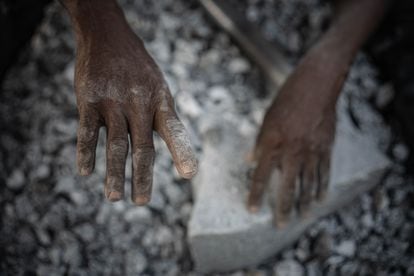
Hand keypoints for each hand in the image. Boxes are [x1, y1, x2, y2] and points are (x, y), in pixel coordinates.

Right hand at [69, 1, 196, 203]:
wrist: (109, 36)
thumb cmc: (138, 70)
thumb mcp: (159, 87)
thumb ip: (162, 117)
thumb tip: (170, 151)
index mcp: (161, 101)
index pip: (175, 131)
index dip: (182, 152)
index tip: (189, 174)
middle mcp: (139, 103)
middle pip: (142, 146)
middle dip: (142, 176)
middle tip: (141, 201)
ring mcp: (113, 101)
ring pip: (115, 144)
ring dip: (114, 173)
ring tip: (114, 197)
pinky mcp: (89, 98)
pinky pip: (87, 131)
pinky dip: (87, 153)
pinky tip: (85, 172)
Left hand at [246, 0, 385, 227]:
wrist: (316, 83)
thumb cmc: (287, 98)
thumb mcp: (267, 119)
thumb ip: (260, 143)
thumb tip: (250, 161)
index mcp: (272, 142)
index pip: (261, 176)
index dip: (256, 195)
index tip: (252, 210)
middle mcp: (291, 150)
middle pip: (286, 187)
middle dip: (282, 208)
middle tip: (279, 225)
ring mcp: (311, 150)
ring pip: (308, 184)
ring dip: (304, 203)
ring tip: (301, 217)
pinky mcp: (326, 147)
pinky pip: (324, 173)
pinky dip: (321, 188)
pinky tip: (320, 199)